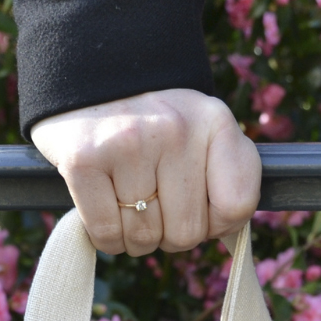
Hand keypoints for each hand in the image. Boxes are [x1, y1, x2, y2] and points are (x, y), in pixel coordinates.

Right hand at [31, 88, 261, 255]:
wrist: (89, 81)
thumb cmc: (151, 123)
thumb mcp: (202, 131)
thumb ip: (226, 175)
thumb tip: (224, 234)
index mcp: (214, 121)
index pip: (236, 205)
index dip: (217, 224)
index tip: (199, 211)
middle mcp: (175, 130)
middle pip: (187, 232)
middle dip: (169, 236)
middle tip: (155, 210)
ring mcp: (128, 145)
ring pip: (145, 238)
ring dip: (135, 239)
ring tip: (128, 209)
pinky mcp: (84, 161)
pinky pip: (107, 234)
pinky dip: (108, 239)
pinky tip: (107, 213)